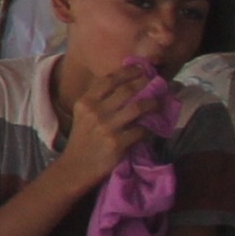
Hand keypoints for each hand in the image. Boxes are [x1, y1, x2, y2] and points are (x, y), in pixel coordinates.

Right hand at [54, 61, 159, 183]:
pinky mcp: (118, 143)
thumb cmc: (83, 139)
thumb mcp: (83, 116)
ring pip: (139, 107)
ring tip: (158, 103)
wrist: (75, 167)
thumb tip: (127, 86)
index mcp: (85, 102)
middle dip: (146, 83)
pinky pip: (142, 130)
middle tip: (157, 82)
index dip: (128, 71)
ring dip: (153, 103)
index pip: (109, 80)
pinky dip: (149, 128)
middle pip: (127, 90)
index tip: (142, 68)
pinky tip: (151, 128)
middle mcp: (95, 112)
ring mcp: (107, 127)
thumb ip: (99, 101)